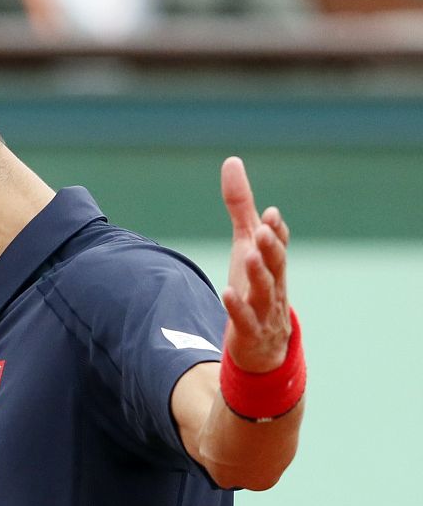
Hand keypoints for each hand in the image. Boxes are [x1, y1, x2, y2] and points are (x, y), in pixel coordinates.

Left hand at [220, 157, 291, 372]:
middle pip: (277, 264)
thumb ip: (240, 205)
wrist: (263, 345)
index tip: (270, 213)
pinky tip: (227, 292)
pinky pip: (246, 320)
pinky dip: (238, 307)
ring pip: (266, 291)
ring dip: (259, 274)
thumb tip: (232, 160)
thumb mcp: (245, 241)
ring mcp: (264, 309)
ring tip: (249, 255)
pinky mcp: (250, 332)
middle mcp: (273, 284)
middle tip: (263, 228)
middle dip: (271, 246)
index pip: (279, 244)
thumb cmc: (254, 284)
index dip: (276, 230)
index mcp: (272, 262)